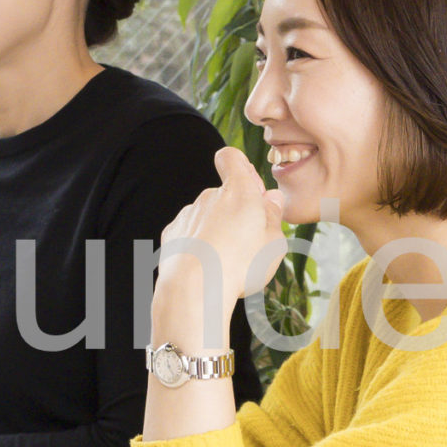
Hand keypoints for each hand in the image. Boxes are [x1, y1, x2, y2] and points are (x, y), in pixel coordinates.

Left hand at [154, 146, 287, 347]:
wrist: (194, 288)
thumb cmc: (241, 265)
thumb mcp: (274, 242)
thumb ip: (273, 215)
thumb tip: (271, 197)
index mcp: (238, 192)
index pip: (231, 158)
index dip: (240, 167)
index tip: (251, 189)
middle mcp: (209, 196)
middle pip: (224, 194)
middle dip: (236, 211)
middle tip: (249, 241)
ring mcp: (188, 214)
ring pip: (207, 215)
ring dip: (217, 230)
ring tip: (227, 261)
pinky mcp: (172, 233)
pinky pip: (190, 232)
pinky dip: (198, 244)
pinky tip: (206, 265)